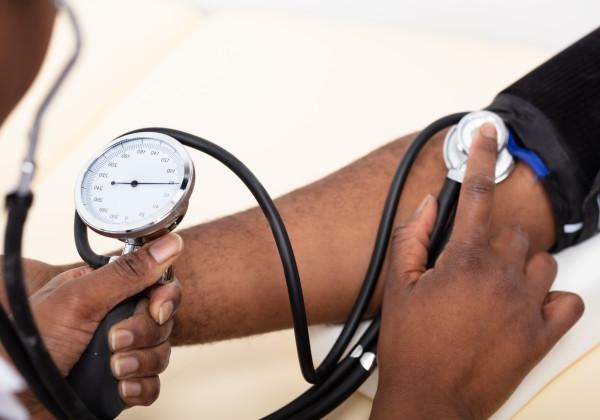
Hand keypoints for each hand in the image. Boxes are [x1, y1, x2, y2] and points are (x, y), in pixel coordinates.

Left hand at [5, 233, 182, 409]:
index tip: (156, 309)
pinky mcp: (121, 382)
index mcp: (106, 291)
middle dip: (144, 334)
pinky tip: (121, 388)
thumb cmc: (29, 347)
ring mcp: (120, 351)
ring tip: (113, 369)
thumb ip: (127, 272)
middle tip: (115, 341)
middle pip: (161, 320)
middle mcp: (115, 319)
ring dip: (140, 362)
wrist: (14, 399)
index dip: (163, 297)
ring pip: (161, 351)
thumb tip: (168, 244)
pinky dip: (140, 387)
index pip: (156, 285)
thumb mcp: (79, 300)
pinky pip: (152, 383)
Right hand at [371, 125, 583, 418]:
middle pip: (515, 231)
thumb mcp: (398, 286)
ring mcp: (526, 307)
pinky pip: (567, 301)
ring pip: (543, 261)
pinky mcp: (541, 336)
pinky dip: (553, 296)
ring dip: (522, 265)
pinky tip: (529, 303)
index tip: (489, 135)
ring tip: (495, 285)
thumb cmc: (411, 347)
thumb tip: (426, 205)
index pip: (476, 195)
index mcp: (465, 261)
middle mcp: (502, 278)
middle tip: (470, 261)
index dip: (481, 157)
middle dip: (494, 237)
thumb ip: (411, 237)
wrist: (431, 401)